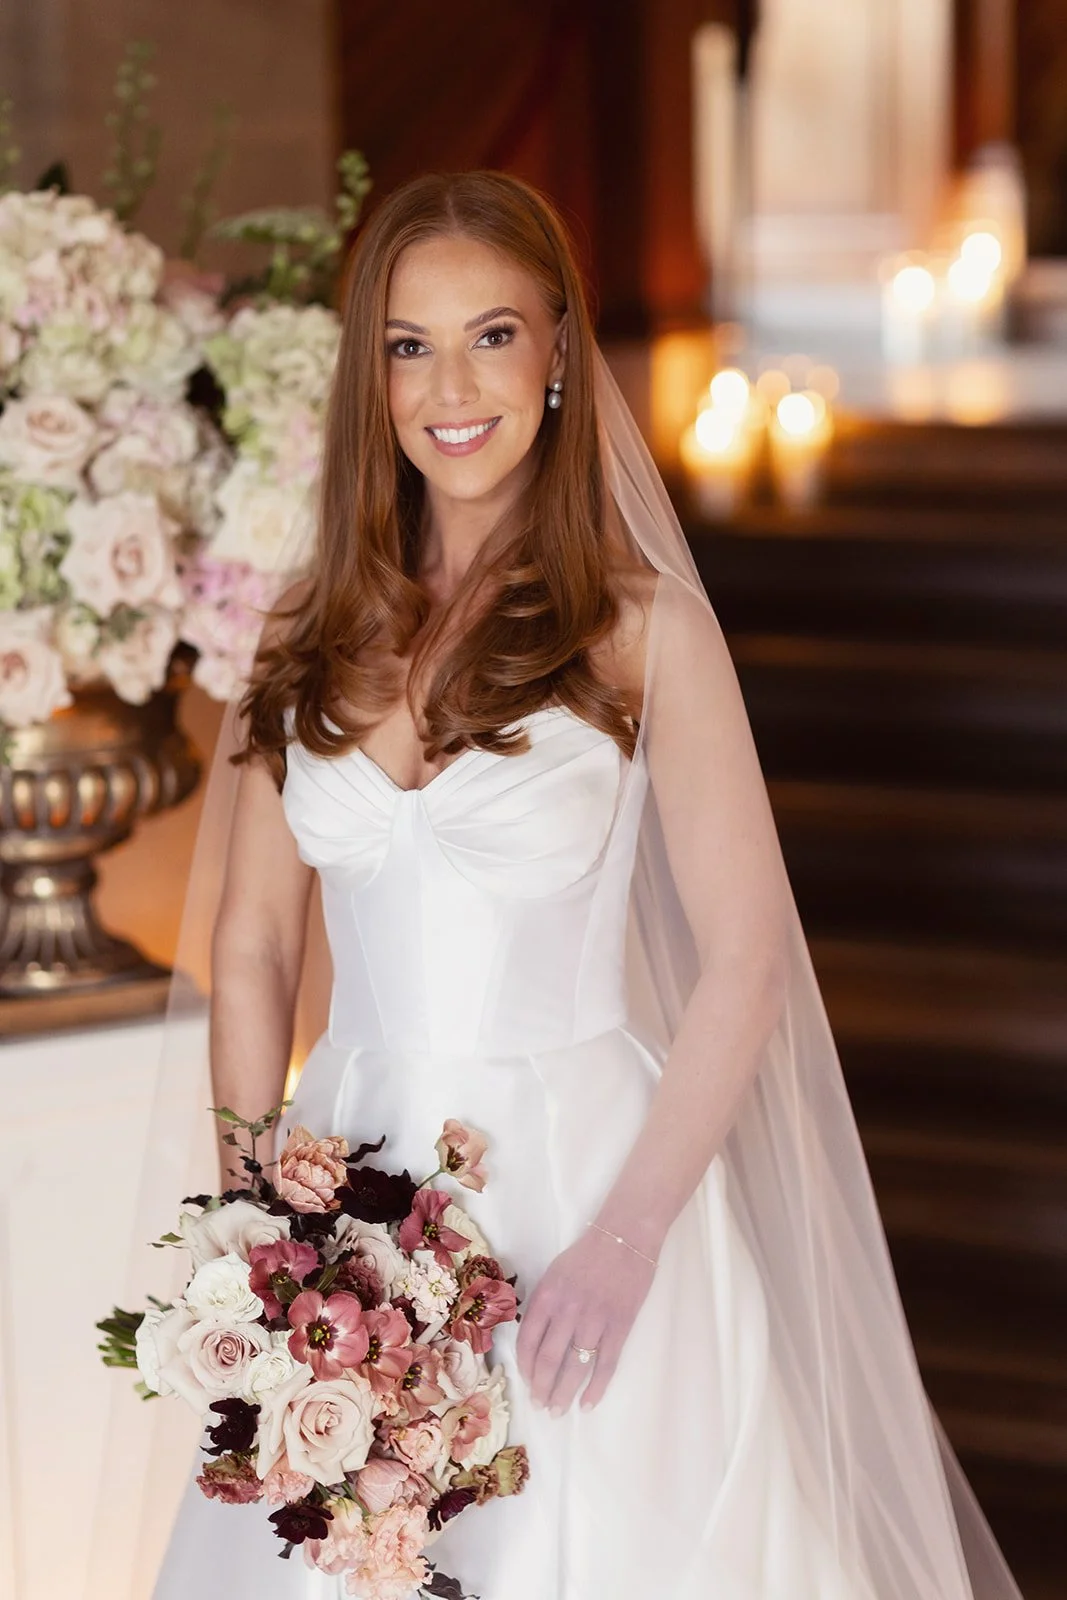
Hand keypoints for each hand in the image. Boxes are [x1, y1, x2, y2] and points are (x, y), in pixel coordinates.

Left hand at [515, 1226, 655, 1415]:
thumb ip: (544, 1305)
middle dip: (542, 1388)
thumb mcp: (555, 1273)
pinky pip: (605, 1364)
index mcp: (547, 1296)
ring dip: (563, 1394)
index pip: (528, 1341)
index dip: (525, 1367)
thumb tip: (535, 1340)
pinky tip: (587, 1404)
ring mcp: (595, 1320)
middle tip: (541, 1406)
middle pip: (549, 1360)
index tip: (527, 1382)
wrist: (625, 1237)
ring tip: (557, 1410)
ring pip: (575, 1367)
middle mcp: (567, 1311)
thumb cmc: (587, 1254)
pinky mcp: (620, 1326)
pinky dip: (596, 1388)